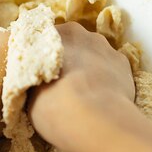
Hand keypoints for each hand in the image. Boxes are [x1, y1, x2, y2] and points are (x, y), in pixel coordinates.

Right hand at [29, 22, 136, 151]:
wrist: (95, 119)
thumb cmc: (53, 105)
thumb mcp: (28, 94)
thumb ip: (33, 80)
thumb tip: (36, 84)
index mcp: (50, 34)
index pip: (42, 39)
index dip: (41, 56)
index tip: (40, 72)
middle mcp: (78, 32)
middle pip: (70, 42)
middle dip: (66, 57)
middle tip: (60, 83)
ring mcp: (104, 45)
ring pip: (92, 52)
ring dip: (88, 65)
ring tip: (83, 92)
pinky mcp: (123, 61)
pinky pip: (110, 66)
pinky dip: (106, 77)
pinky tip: (102, 96)